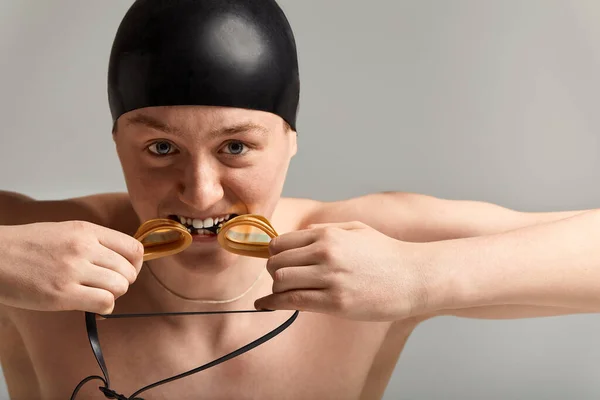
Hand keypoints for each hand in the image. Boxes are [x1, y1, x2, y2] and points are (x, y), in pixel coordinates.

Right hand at [0, 221, 143, 313]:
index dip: (135, 264)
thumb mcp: (65, 232)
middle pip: (129, 271)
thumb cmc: (26, 246)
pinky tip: (91, 305)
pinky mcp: (62, 294)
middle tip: (108, 286)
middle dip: (123, 282)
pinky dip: (104, 307)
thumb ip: (93, 243)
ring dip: (113, 295)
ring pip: (120, 287)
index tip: (127, 271)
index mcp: (86, 231)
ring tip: (97, 294)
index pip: (133, 248)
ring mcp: (73, 271)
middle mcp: (84, 248)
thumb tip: (120, 262)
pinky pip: (104, 302)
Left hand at [254, 221, 429, 320]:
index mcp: (328, 234)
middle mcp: (325, 253)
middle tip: (279, 279)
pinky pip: (293, 301)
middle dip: (271, 272)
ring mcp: (331, 278)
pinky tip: (265, 305)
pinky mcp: (336, 303)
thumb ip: (325, 230)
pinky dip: (274, 303)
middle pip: (275, 262)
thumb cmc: (386, 253)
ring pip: (280, 281)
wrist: (414, 276)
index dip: (274, 254)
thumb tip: (297, 237)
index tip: (276, 262)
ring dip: (275, 289)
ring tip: (282, 293)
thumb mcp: (356, 229)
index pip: (280, 243)